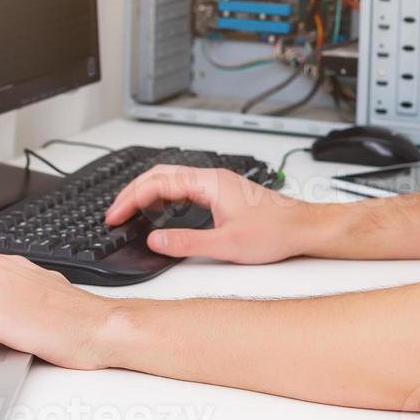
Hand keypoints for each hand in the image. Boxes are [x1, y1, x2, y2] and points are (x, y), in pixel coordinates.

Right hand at [104, 165, 320, 263]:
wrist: (303, 228)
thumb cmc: (275, 232)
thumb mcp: (226, 245)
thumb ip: (186, 242)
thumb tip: (154, 240)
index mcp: (209, 183)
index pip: (157, 183)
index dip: (131, 200)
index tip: (115, 216)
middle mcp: (212, 177)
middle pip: (160, 175)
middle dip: (133, 193)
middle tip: (115, 214)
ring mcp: (218, 183)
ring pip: (172, 179)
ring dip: (149, 193)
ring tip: (132, 213)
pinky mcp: (223, 192)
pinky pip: (185, 187)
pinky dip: (165, 197)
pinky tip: (162, 212)